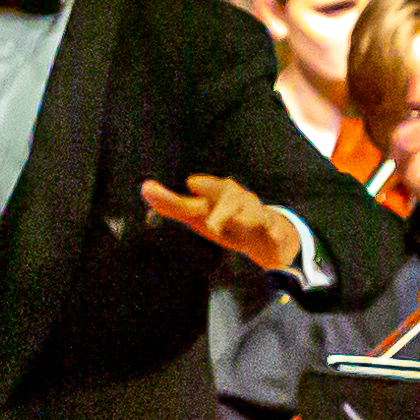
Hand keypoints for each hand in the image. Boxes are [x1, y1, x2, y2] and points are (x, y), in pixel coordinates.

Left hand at [141, 172, 299, 268]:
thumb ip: (172, 204)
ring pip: (253, 212)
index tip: (189, 184)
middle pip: (229, 196)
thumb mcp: (198, 215)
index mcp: (217, 195)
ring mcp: (256, 213)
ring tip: (234, 227)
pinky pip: (275, 230)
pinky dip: (274, 232)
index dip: (198, 187)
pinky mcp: (272, 230)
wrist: (267, 235)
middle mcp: (237, 199)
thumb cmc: (226, 220)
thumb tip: (145, 188)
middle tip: (204, 210)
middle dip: (219, 200)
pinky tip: (272, 234)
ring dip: (245, 216)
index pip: (203, 191)